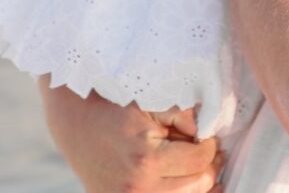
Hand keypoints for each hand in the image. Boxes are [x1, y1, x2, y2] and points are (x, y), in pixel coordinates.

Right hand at [40, 77, 221, 191]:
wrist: (77, 125)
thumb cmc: (118, 108)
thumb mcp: (153, 103)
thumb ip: (184, 116)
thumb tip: (207, 133)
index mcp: (147, 160)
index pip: (200, 161)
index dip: (210, 146)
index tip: (207, 137)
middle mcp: (138, 189)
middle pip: (197, 185)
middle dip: (208, 166)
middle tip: (208, 151)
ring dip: (197, 183)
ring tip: (197, 166)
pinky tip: (188, 184)